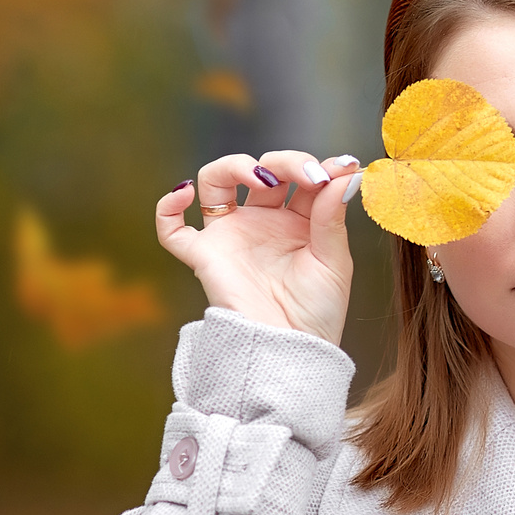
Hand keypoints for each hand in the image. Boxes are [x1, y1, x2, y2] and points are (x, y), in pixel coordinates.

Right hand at [156, 150, 362, 345]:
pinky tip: (185, 192)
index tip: (340, 167)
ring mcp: (231, 235)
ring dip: (233, 165)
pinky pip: (172, 230)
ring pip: (216, 181)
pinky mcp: (205, 256)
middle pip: (262, 170)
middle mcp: (262, 221)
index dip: (317, 166)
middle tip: (308, 176)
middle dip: (286, 162)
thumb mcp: (334, 260)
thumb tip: (346, 173)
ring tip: (260, 176)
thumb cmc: (317, 313)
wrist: (291, 351)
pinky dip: (168, 207)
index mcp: (298, 221)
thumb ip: (333, 215)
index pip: (301, 176)